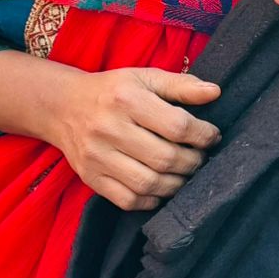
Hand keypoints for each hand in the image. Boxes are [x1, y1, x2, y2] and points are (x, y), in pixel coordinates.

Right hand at [50, 67, 221, 212]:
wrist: (63, 107)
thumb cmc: (113, 91)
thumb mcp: (145, 77)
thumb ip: (181, 84)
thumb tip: (215, 92)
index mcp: (127, 99)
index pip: (177, 126)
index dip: (203, 135)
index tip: (212, 137)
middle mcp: (109, 128)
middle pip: (165, 158)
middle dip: (193, 162)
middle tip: (201, 158)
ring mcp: (97, 157)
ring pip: (149, 183)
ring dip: (177, 184)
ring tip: (185, 174)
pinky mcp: (91, 178)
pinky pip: (129, 200)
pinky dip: (152, 200)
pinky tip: (162, 187)